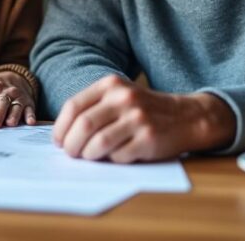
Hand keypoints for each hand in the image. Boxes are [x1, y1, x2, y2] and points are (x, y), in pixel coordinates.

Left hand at [52, 75, 235, 162]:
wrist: (185, 116)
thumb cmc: (143, 110)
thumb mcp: (119, 96)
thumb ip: (93, 108)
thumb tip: (63, 135)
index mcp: (111, 84)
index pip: (73, 106)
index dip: (61, 127)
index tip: (59, 141)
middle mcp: (124, 98)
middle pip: (83, 126)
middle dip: (71, 145)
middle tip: (71, 154)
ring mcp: (138, 118)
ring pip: (98, 143)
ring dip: (89, 155)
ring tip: (91, 156)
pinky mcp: (148, 139)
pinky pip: (118, 156)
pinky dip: (112, 159)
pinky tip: (117, 154)